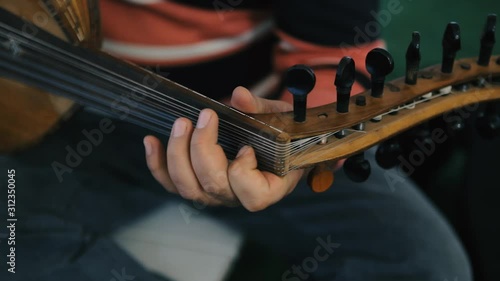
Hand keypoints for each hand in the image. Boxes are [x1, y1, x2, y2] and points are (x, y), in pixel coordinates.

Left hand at [143, 86, 303, 210]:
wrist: (273, 144)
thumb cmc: (282, 134)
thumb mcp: (280, 118)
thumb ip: (262, 109)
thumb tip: (238, 95)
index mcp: (268, 188)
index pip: (252, 196)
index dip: (243, 172)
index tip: (246, 146)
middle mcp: (238, 197)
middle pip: (212, 185)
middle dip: (202, 148)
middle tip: (204, 116)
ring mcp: (214, 195)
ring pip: (187, 187)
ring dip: (178, 153)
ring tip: (181, 123)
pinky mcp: (195, 186)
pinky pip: (171, 183)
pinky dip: (157, 163)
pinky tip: (152, 141)